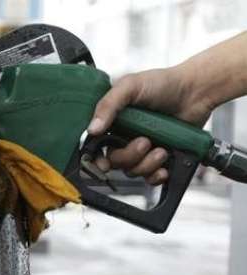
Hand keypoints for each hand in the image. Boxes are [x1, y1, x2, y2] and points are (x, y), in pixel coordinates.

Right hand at [88, 66, 213, 184]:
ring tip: (161, 149)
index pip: (96, 146)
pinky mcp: (159, 157)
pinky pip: (150, 177)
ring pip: (132, 171)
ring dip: (146, 164)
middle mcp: (125, 137)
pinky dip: (155, 176)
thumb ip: (108, 105)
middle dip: (129, 157)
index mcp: (113, 122)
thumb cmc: (164, 83)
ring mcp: (143, 149)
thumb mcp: (130, 86)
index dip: (96, 159)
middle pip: (115, 162)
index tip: (103, 163)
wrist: (197, 91)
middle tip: (144, 142)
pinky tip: (164, 167)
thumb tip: (92, 129)